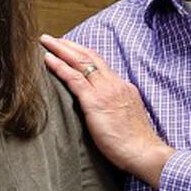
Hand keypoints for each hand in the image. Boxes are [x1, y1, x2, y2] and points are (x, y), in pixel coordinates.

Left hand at [40, 34, 173, 188]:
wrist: (144, 152)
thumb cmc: (135, 143)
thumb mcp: (126, 116)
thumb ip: (114, 107)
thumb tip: (100, 108)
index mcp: (122, 87)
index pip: (99, 64)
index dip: (82, 54)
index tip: (69, 48)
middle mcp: (114, 84)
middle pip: (89, 56)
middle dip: (69, 45)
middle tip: (52, 38)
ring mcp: (105, 91)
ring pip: (80, 62)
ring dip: (61, 49)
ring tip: (46, 42)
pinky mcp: (95, 102)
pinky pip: (74, 78)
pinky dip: (59, 66)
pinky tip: (47, 60)